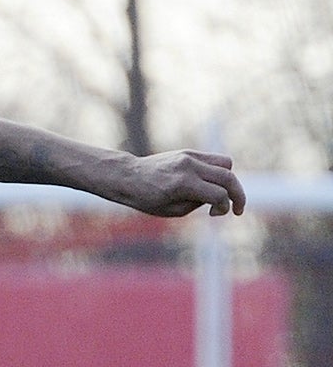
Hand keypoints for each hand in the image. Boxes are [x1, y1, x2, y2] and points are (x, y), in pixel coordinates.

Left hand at [119, 150, 246, 217]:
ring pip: (225, 163)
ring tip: (220, 195)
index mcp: (183, 184)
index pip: (218, 194)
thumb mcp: (172, 210)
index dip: (224, 207)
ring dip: (229, 180)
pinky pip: (214, 159)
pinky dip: (218, 171)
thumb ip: (198, 203)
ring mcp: (190, 156)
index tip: (215, 214)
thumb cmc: (146, 198)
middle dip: (238, 194)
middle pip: (228, 176)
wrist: (128, 176)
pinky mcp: (189, 152)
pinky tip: (210, 184)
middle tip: (238, 209)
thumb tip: (220, 198)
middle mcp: (189, 166)